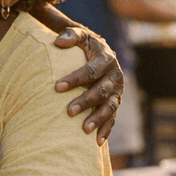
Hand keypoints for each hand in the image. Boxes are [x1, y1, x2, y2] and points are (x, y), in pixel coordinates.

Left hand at [52, 25, 124, 142]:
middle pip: (102, 90)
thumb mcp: (80, 35)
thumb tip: (59, 42)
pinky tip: (97, 141)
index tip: (57, 87)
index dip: (75, 79)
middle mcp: (115, 75)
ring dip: (98, 118)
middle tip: (68, 111)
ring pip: (110, 106)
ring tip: (84, 129)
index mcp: (107, 58)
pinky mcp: (116, 102)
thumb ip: (70, 34)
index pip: (92, 70)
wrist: (100, 54)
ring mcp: (118, 91)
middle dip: (86, 101)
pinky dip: (106, 129)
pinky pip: (113, 118)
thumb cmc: (84, 46)